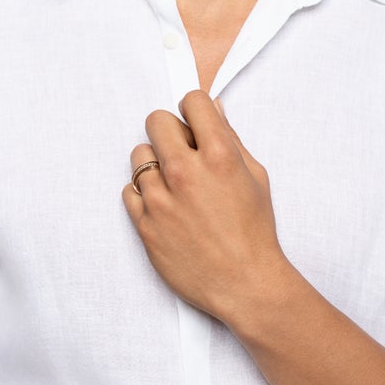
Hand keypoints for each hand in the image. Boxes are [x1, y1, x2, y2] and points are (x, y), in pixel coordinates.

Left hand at [122, 90, 290, 324]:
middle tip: (181, 150)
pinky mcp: (144, 223)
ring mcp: (161, 199)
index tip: (194, 122)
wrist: (244, 283)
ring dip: (154, 163)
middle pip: (156, 121)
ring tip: (173, 184)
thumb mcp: (256, 177)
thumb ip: (232, 139)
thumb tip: (214, 108)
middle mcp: (186, 172)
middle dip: (169, 130)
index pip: (192, 101)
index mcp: (219, 156)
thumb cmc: (254, 231)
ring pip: (138, 154)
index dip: (194, 108)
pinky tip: (164, 205)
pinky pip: (128, 190)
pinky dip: (143, 194)